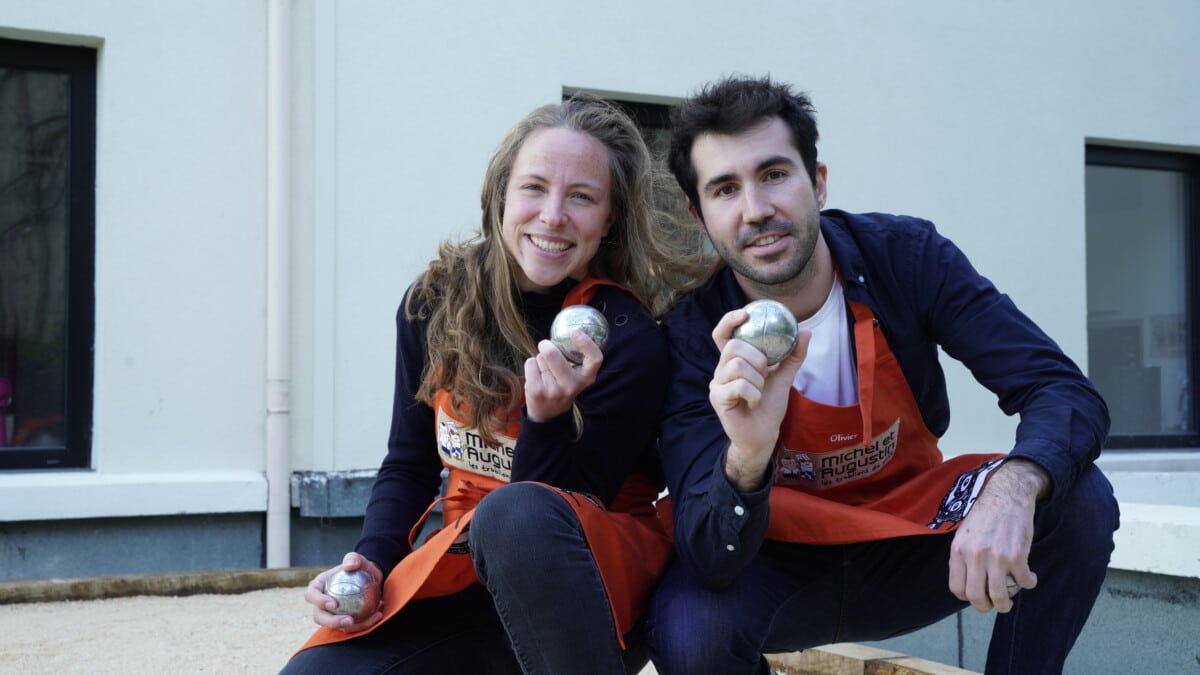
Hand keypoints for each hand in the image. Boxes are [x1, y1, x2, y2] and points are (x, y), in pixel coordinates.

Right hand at [303, 552, 383, 631]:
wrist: (368, 578)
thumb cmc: (359, 568)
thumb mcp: (358, 559)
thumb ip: (353, 558)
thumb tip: (349, 565)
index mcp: (318, 587)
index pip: (311, 595)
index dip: (318, 601)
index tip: (334, 604)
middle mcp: (321, 603)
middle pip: (319, 616)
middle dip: (332, 622)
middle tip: (349, 620)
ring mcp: (331, 614)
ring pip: (335, 626)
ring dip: (351, 627)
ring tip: (368, 619)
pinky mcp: (343, 621)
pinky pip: (351, 627)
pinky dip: (365, 623)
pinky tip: (377, 615)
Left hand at [523, 331, 601, 421]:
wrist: (548, 414)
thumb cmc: (562, 386)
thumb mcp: (576, 376)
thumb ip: (574, 359)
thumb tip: (565, 332)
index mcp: (586, 378)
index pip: (595, 359)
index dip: (586, 344)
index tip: (575, 332)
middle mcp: (572, 385)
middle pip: (553, 353)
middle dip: (546, 346)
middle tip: (545, 346)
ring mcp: (554, 389)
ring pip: (540, 358)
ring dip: (540, 359)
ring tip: (545, 372)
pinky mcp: (537, 390)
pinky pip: (530, 363)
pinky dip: (531, 365)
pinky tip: (536, 376)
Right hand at [709, 308, 811, 491]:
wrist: (763, 436)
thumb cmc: (768, 407)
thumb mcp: (784, 378)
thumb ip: (792, 356)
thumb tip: (805, 331)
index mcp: (734, 361)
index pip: (723, 334)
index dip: (730, 321)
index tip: (746, 314)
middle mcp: (721, 370)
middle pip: (733, 347)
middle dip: (756, 357)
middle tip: (766, 371)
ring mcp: (717, 384)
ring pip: (736, 365)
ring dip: (757, 379)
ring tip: (759, 391)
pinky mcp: (718, 399)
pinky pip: (738, 386)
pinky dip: (754, 393)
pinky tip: (754, 402)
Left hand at [948, 459, 1048, 612]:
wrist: (1007, 494)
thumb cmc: (986, 514)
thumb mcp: (965, 533)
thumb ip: (964, 555)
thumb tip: (966, 580)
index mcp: (958, 550)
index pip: (956, 587)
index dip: (966, 597)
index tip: (976, 596)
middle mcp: (974, 555)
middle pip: (975, 596)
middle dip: (984, 607)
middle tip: (992, 606)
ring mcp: (995, 557)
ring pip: (998, 595)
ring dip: (1005, 605)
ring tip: (1008, 603)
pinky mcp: (1017, 556)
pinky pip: (1023, 581)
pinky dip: (1029, 584)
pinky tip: (1029, 578)